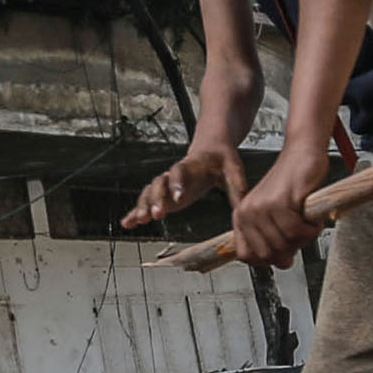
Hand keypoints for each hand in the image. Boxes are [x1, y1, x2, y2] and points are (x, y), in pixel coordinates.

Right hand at [123, 140, 249, 229]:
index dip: (177, 183)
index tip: (177, 197)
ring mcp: (167, 185)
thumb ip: (238, 186)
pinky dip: (136, 212)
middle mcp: (174, 174)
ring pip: (149, 193)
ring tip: (138, 221)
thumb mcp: (234, 168)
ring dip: (143, 206)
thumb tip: (245, 208)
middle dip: (156, 199)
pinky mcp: (164, 195)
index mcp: (191, 165)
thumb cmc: (222, 159)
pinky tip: (127, 224)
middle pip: (159, 183)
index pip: (180, 172)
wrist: (210, 148)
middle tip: (156, 214)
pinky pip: (147, 202)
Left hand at [229, 137, 332, 265]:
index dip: (267, 259)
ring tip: (308, 222)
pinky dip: (311, 229)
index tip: (282, 253)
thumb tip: (281, 262)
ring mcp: (262, 207)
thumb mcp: (274, 213)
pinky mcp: (280, 202)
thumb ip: (272, 238)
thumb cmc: (292, 183)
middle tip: (302, 233)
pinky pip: (297, 232)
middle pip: (269, 254)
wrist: (302, 153)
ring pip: (285, 244)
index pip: (246, 256)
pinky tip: (312, 218)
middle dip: (291, 249)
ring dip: (304, 237)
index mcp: (241, 216)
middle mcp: (248, 212)